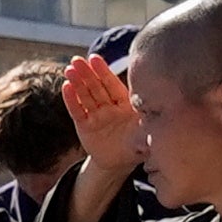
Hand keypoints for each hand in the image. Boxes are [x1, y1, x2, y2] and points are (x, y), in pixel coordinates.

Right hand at [64, 51, 144, 187]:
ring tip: (69, 70)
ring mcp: (96, 115)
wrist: (118, 163)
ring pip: (85, 96)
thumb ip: (147, 133)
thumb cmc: (135, 146)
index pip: (113, 85)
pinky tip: (66, 87)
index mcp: (126, 105)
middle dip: (87, 73)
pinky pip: (77, 111)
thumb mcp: (144, 140)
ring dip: (77, 82)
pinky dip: (71, 99)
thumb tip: (156, 131)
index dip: (104, 71)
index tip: (94, 58)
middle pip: (97, 87)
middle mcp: (110, 107)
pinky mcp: (84, 126)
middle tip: (77, 60)